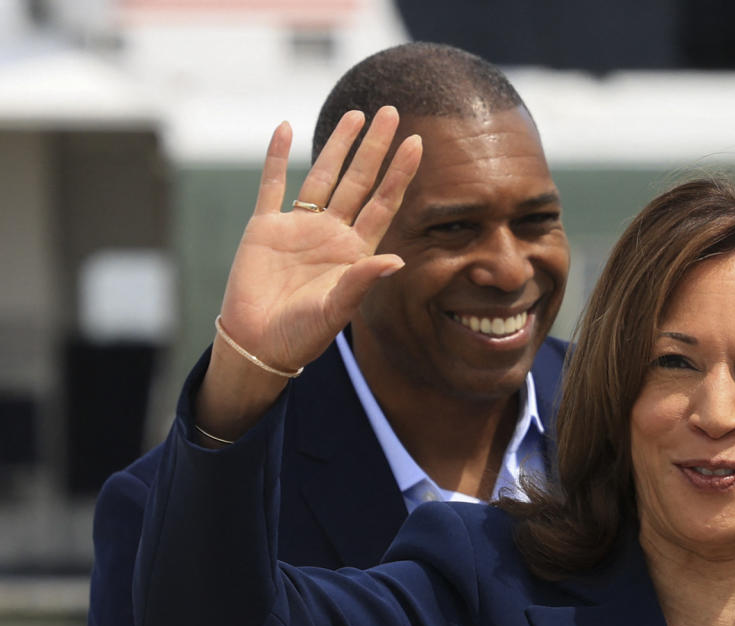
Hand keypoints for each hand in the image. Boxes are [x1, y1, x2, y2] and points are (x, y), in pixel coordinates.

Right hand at [196, 107, 421, 440]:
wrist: (259, 345)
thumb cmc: (302, 335)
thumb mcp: (337, 310)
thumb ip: (362, 281)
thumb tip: (397, 261)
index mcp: (355, 251)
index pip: (383, 203)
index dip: (399, 174)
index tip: (417, 144)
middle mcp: (331, 233)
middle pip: (358, 180)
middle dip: (376, 148)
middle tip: (392, 112)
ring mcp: (298, 227)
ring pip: (322, 176)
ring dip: (337, 145)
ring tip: (356, 115)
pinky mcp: (264, 227)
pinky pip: (272, 184)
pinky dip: (276, 157)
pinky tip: (285, 128)